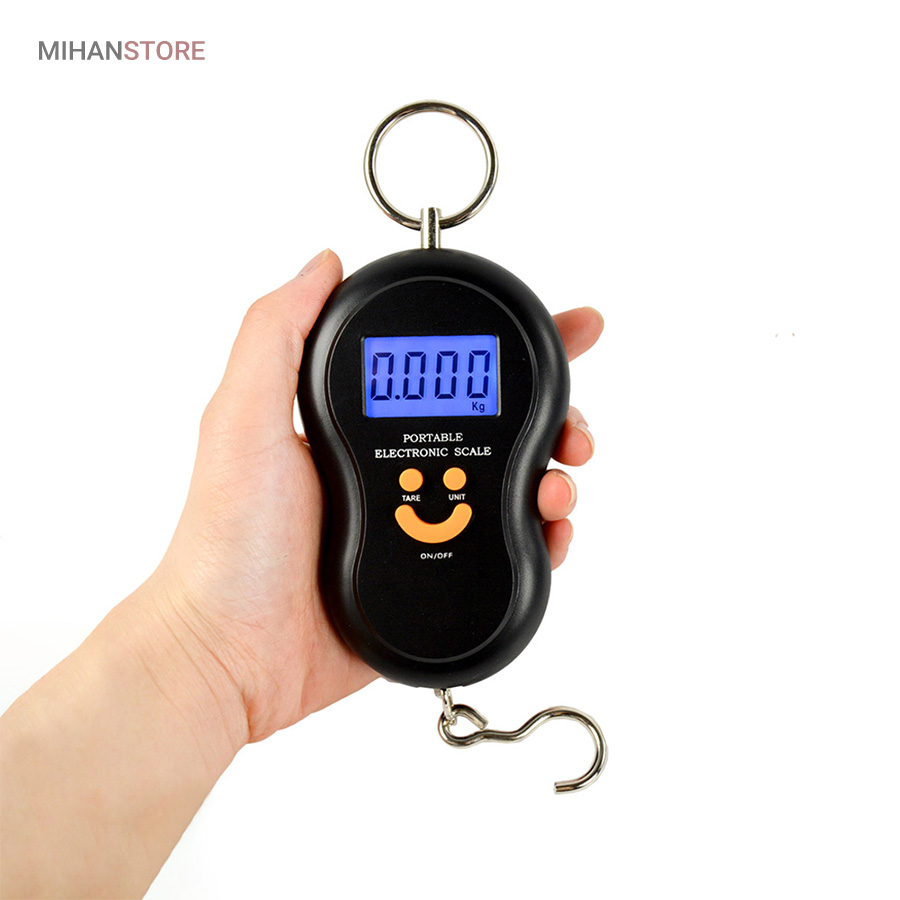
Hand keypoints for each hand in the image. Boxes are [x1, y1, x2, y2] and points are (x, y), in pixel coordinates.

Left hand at [149, 249, 603, 741]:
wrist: (233, 655)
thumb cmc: (228, 544)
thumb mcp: (241, 420)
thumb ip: (277, 336)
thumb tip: (322, 263)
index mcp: (362, 426)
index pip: (446, 370)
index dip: (508, 348)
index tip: (569, 328)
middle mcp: (398, 466)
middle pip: (499, 427)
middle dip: (553, 418)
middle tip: (573, 433)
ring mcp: (422, 522)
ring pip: (513, 486)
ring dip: (554, 477)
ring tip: (558, 489)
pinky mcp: (436, 575)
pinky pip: (507, 548)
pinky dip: (541, 537)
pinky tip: (548, 534)